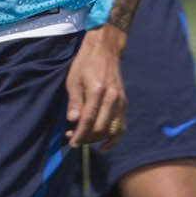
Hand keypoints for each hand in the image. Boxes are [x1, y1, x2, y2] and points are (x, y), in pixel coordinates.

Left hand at [65, 26, 127, 145]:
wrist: (105, 50)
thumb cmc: (86, 64)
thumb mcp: (73, 80)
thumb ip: (74, 101)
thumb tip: (73, 121)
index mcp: (97, 90)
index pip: (88, 120)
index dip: (79, 134)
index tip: (71, 142)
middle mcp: (112, 97)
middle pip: (100, 128)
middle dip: (86, 138)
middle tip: (73, 138)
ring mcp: (120, 101)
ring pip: (111, 129)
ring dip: (97, 139)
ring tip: (85, 139)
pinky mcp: (124, 103)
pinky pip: (121, 126)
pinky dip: (114, 138)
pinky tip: (104, 146)